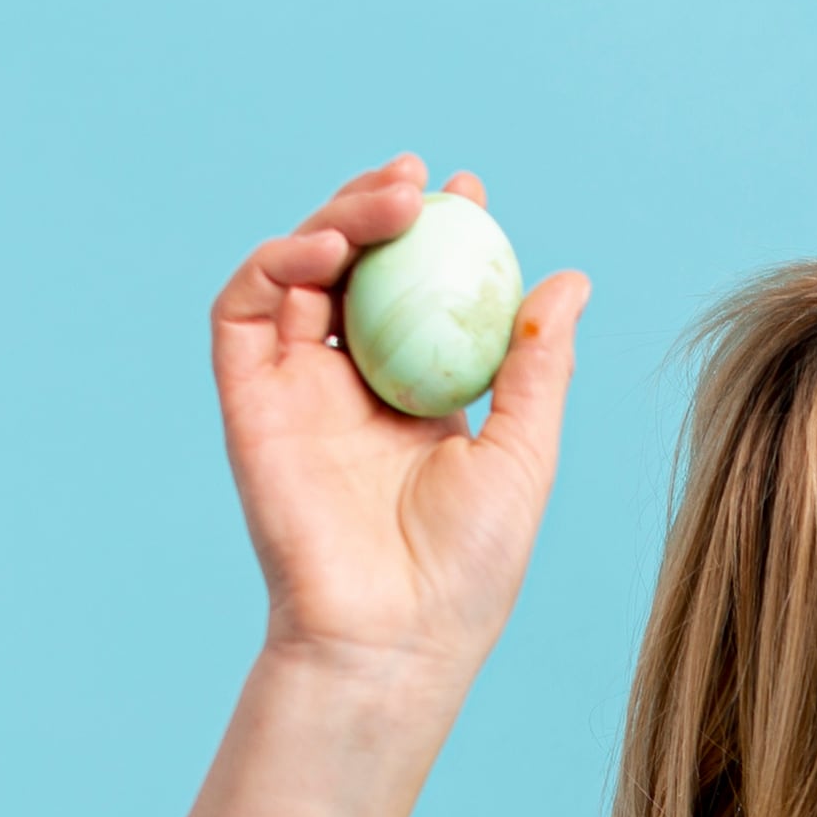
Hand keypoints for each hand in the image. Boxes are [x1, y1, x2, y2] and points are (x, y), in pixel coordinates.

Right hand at [214, 156, 594, 705]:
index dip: (439, 235)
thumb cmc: (468, 567)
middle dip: (382, 210)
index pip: (419, 292)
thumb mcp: (523, 454)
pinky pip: (246, 310)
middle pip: (354, 269)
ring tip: (391, 204)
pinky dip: (279, 263)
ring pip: (298, 273)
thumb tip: (569, 280)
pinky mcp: (248, 402)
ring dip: (336, 220)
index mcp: (416, 396)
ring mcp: (295, 391)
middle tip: (423, 182)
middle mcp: (351, 386)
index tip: (471, 192)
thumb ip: (537, 367)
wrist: (394, 635)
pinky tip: (330, 249)